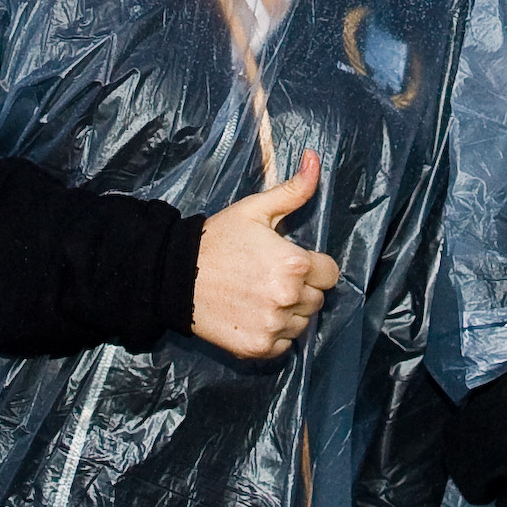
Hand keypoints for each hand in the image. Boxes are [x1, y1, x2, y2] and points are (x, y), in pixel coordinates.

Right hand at [191, 150, 340, 360]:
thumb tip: (315, 159)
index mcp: (294, 263)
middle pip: (317, 299)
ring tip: (260, 296)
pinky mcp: (258, 348)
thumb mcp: (255, 210)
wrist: (175, 276)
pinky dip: (274, 333)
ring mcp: (273, 326)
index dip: (314, 266)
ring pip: (302, 324)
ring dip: (289, 313)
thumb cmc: (218, 239)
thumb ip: (293, 190)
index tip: (292, 262)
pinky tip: (253, 315)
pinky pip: (283, 345)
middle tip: (271, 277)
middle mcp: (288, 298)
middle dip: (302, 288)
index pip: (331, 273)